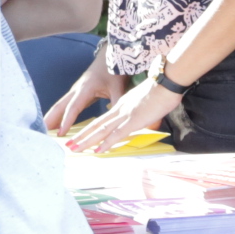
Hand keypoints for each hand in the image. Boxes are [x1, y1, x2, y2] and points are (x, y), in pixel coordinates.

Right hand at [42, 46, 127, 134]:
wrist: (110, 57)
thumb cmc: (114, 71)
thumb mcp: (118, 87)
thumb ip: (117, 103)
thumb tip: (115, 120)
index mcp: (86, 88)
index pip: (73, 107)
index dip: (66, 120)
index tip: (61, 133)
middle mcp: (77, 90)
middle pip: (60, 105)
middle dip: (50, 119)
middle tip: (42, 132)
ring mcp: (75, 91)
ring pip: (60, 105)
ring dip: (51, 117)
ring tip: (44, 131)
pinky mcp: (77, 93)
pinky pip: (65, 105)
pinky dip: (58, 114)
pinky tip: (55, 124)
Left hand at [67, 71, 184, 154]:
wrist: (166, 83)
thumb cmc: (160, 92)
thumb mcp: (144, 103)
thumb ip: (137, 112)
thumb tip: (138, 119)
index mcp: (120, 105)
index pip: (101, 120)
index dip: (89, 129)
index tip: (79, 136)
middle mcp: (118, 110)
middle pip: (95, 125)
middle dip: (81, 136)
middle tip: (69, 145)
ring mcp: (124, 115)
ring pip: (101, 130)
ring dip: (87, 140)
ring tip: (74, 148)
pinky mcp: (133, 120)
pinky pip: (117, 134)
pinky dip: (106, 143)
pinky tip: (98, 150)